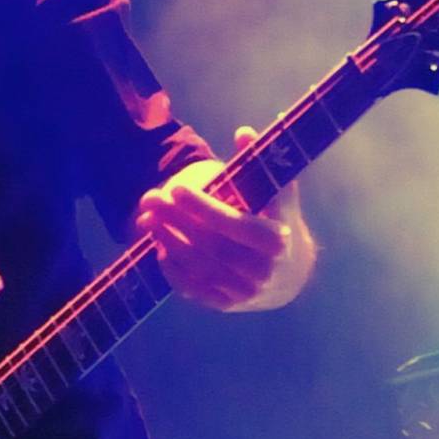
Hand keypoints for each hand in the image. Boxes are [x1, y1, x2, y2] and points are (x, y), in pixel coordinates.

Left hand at [136, 127, 315, 311]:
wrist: (291, 275)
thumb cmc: (280, 224)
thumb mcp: (279, 194)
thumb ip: (261, 165)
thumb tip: (243, 133)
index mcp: (276, 242)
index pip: (231, 223)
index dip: (200, 207)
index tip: (175, 188)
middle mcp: (261, 272)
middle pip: (209, 245)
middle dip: (175, 221)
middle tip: (149, 199)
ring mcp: (243, 292)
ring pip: (197, 267)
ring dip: (168, 243)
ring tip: (147, 220)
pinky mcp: (227, 305)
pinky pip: (193, 288)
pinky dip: (172, 269)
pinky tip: (158, 246)